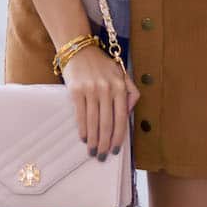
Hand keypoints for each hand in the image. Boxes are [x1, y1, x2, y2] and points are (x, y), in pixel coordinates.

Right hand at [62, 45, 139, 160]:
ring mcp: (91, 89)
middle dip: (105, 143)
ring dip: (93, 140)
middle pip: (107, 123)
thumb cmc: (101, 64)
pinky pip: (81, 115)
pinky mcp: (76, 90)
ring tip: (93, 151)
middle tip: (103, 157)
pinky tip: (84, 138)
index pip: (121, 117)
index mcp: (120, 85)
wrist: (79, 49)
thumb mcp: (121, 73)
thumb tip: (129, 113)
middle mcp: (106, 88)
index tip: (116, 150)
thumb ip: (130, 91)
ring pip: (93, 122)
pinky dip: (83, 129)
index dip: (119, 137)